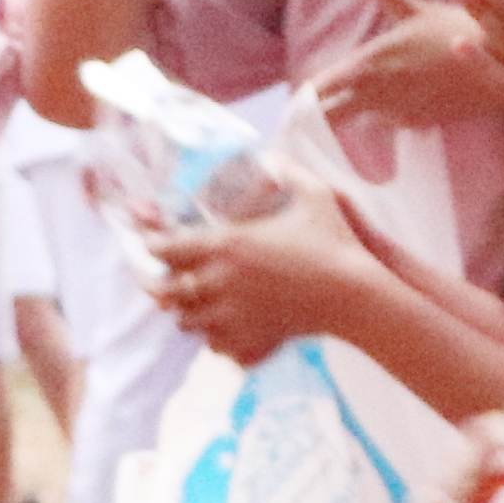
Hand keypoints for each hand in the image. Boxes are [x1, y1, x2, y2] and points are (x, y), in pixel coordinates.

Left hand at [145, 177, 383, 362]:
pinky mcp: (249, 340)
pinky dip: (210, 338)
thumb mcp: (316, 196)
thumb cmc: (335, 244)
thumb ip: (290, 172)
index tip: (149, 242)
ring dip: (184, 311)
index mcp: (227, 245)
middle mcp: (220, 282)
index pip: (165, 249)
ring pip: (186, 321)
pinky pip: (213, 345)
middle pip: (165, 290)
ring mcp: (232, 316)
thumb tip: (275, 156)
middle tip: (154, 279)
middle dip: (155, 284)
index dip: (150, 245)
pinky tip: (219, 330)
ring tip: (189, 304)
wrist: (354, 296)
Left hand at [320, 0, 503, 133]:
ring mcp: (398, 115)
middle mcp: (376, 95)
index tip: (295, 101)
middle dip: (319, 113)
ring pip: (361, 118)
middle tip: (311, 113)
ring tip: (356, 97)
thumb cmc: (457, 29)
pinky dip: (386, 113)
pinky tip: (398, 95)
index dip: (303, 98)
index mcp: (367, 65)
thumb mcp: (415, 8)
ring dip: (355, 110)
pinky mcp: (420, 125)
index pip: (318, 91)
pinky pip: (391, 121)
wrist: (503, 64)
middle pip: (330, 115)